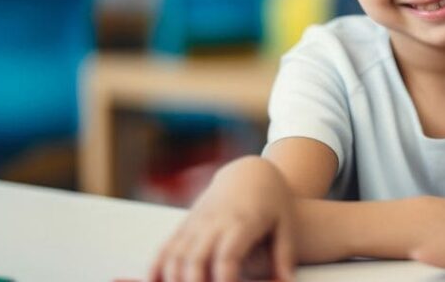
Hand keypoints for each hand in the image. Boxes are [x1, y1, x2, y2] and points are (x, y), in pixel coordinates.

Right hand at [148, 156, 296, 281]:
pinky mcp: (185, 225)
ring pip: (176, 255)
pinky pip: (166, 248)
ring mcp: (197, 222)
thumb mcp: (286, 223)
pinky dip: (157, 268)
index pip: (228, 254)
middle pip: (196, 258)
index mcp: (243, 222)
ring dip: (174, 278)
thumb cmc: (273, 202)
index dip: (224, 278)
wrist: (249, 172)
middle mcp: (215, 222)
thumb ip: (285, 255)